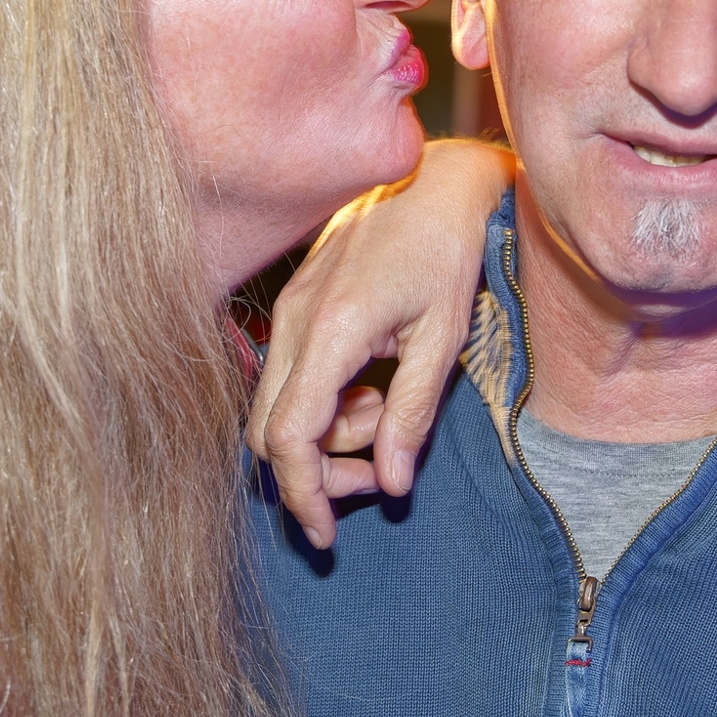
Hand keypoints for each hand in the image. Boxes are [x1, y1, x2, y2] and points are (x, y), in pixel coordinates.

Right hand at [246, 139, 514, 547]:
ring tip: (386, 403)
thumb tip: (391, 483)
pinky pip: (289, 377)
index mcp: (331, 330)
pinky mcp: (294, 305)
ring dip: (327, 431)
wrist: (433, 180)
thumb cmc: (447, 252)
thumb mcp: (444, 339)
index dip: (304, 495)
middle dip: (318, 469)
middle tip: (376, 469)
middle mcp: (294, 321)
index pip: (289, 437)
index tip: (327, 535)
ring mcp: (288, 311)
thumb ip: (412, 414)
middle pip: (269, 433)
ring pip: (277, 408)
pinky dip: (324, 400)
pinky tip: (371, 381)